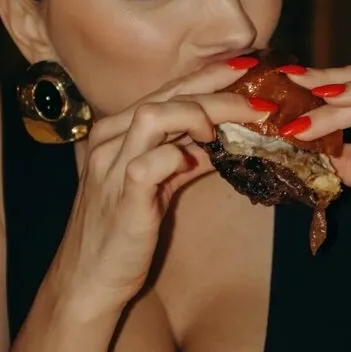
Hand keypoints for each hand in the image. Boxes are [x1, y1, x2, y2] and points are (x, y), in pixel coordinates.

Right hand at [49, 60, 275, 315]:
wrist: (89, 280)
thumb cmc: (124, 234)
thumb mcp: (158, 186)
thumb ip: (185, 158)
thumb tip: (224, 139)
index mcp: (117, 131)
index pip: (168, 90)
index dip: (210, 77)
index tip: (248, 70)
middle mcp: (110, 139)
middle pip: (167, 96)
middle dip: (218, 89)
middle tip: (261, 95)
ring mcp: (111, 165)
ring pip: (155, 116)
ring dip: (200, 113)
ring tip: (234, 125)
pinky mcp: (121, 196)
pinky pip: (150, 163)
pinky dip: (180, 156)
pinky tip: (203, 160)